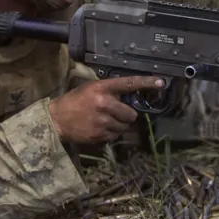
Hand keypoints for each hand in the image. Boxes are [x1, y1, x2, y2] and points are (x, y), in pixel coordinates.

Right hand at [48, 75, 165, 145]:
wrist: (57, 119)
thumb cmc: (75, 101)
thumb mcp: (91, 89)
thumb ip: (109, 91)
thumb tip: (129, 96)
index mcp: (102, 88)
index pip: (129, 84)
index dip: (146, 83)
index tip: (161, 83)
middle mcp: (104, 103)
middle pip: (131, 113)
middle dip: (126, 115)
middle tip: (115, 113)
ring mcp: (102, 121)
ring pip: (124, 126)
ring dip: (119, 125)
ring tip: (105, 121)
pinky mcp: (99, 135)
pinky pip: (115, 136)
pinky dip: (110, 133)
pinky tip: (99, 128)